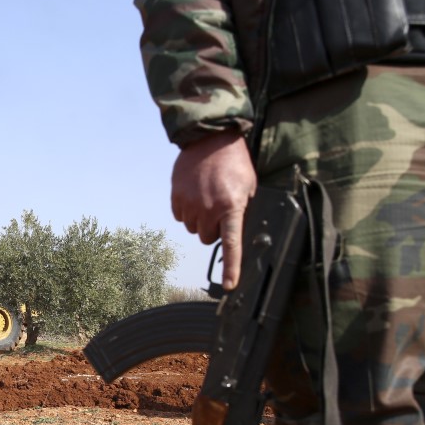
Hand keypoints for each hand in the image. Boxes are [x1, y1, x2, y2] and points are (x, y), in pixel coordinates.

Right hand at [171, 132, 255, 290]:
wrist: (210, 139)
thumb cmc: (234, 163)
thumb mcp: (248, 187)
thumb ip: (242, 210)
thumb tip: (237, 231)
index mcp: (231, 207)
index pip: (231, 244)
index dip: (232, 267)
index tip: (230, 285)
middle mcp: (208, 209)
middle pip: (207, 238)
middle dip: (213, 230)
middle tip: (219, 211)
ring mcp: (190, 204)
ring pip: (193, 229)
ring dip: (200, 220)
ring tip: (207, 199)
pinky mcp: (176, 197)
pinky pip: (181, 217)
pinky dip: (187, 211)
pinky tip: (195, 195)